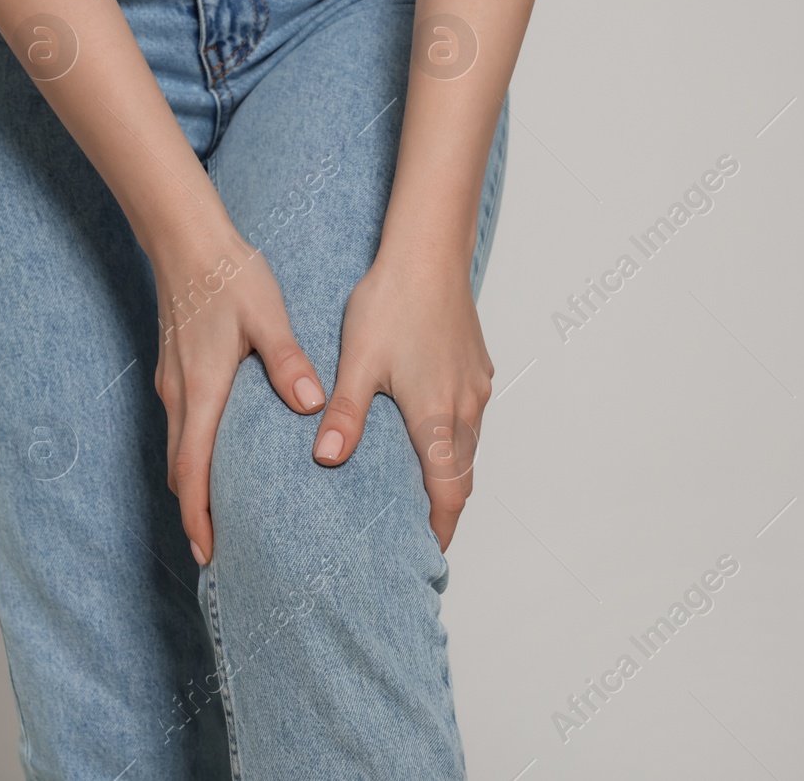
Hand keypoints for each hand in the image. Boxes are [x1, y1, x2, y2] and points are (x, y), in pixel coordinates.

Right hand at [152, 221, 326, 564]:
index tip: (208, 552)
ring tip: (219, 516)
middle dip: (196, 514)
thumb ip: (288, 361)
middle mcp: (180, 393)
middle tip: (217, 553)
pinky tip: (216, 459)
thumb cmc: (229, 273)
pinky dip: (192, 456)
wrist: (185, 238)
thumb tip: (311, 404)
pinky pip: (181, 427)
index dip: (199, 516)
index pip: (193, 470)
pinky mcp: (175, 370)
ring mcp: (173, 382)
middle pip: (179, 471)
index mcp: (203, 389)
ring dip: (192, 486)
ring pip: (178, 449)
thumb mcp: (268, 315)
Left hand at [313, 253, 492, 550]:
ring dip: (450, 470)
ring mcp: (476, 384)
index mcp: (436, 416)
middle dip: (445, 506)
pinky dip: (453, 437)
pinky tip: (428, 430)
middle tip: (418, 529)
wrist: (429, 251)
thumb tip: (327, 460)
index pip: (448, 492)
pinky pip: (469, 415)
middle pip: (462, 474)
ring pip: (468, 444)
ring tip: (421, 488)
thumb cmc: (392, 302)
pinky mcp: (476, 364)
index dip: (440, 528)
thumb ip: (344, 415)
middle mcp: (465, 406)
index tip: (427, 551)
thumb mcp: (357, 362)